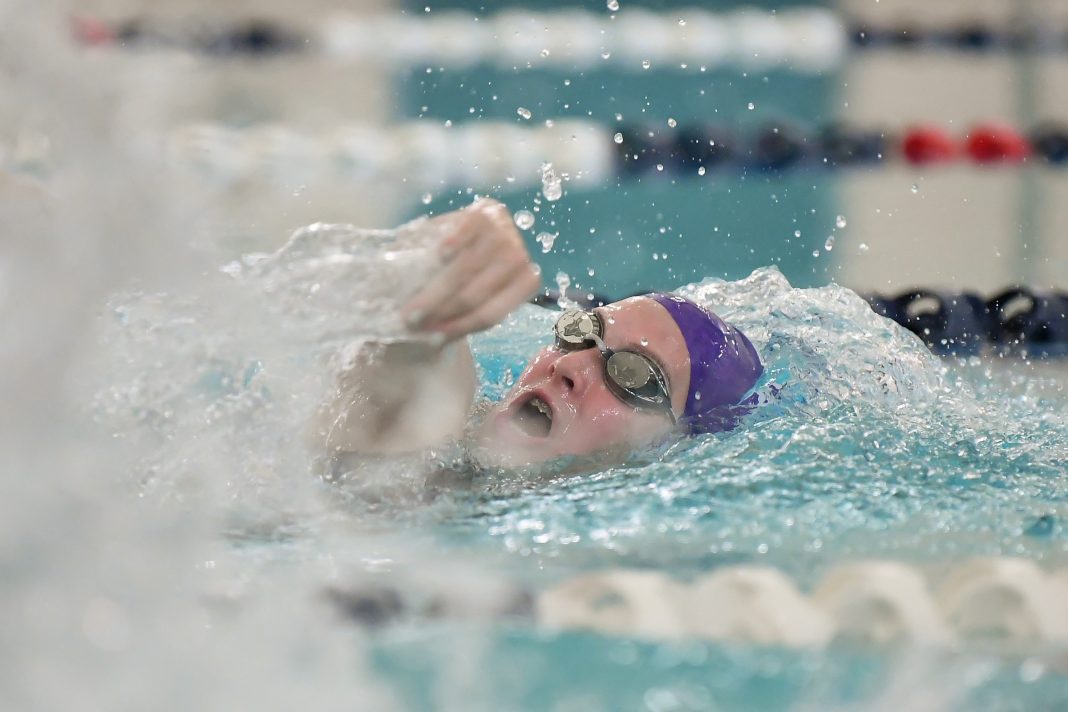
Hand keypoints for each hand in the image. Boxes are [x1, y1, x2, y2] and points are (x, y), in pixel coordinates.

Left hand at [402, 198, 540, 341]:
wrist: (461, 273)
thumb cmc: (434, 256)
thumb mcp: (421, 245)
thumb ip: (410, 252)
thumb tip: (385, 270)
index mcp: (483, 213)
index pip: (469, 227)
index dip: (456, 240)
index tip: (437, 256)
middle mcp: (507, 233)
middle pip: (471, 269)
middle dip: (437, 297)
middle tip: (409, 317)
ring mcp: (522, 260)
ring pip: (483, 298)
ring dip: (449, 320)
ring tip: (423, 332)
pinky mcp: (528, 285)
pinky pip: (495, 315)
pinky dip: (466, 327)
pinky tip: (443, 335)